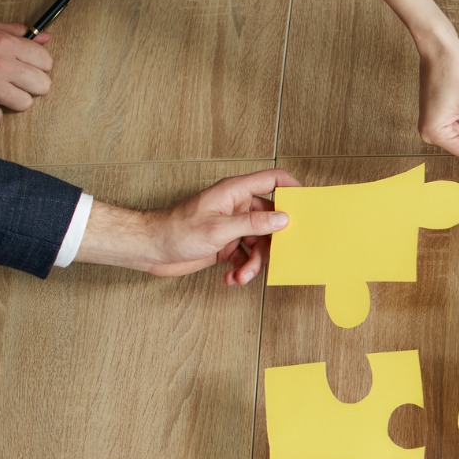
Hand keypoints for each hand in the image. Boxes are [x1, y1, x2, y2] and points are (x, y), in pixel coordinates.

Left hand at [73, 169, 299, 283]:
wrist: (150, 249)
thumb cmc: (176, 231)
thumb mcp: (219, 229)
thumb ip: (253, 223)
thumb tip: (283, 219)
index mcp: (235, 192)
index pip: (272, 180)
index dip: (292, 188)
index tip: (308, 203)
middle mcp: (236, 206)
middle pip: (270, 220)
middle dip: (271, 243)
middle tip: (274, 258)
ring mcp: (231, 225)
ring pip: (258, 243)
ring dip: (253, 263)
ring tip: (241, 277)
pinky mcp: (225, 243)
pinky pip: (245, 255)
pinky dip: (241, 269)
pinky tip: (231, 278)